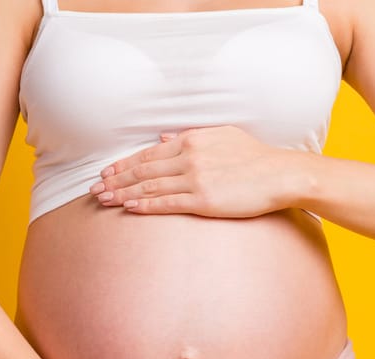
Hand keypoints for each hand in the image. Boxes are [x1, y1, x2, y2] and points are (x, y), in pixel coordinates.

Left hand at [88, 125, 297, 217]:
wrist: (280, 174)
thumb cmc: (255, 157)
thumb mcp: (222, 135)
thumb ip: (190, 135)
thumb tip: (162, 136)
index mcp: (191, 139)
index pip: (148, 153)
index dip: (124, 164)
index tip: (106, 172)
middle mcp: (189, 157)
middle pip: (142, 169)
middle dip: (115, 179)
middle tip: (94, 189)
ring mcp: (195, 178)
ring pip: (149, 186)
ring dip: (123, 193)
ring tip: (103, 200)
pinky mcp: (203, 200)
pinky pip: (166, 202)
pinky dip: (144, 204)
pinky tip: (128, 207)